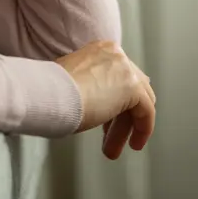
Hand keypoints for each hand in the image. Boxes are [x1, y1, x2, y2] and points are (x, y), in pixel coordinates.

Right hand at [55, 40, 155, 159]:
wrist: (51, 92)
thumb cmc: (52, 91)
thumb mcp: (73, 82)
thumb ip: (91, 85)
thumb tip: (98, 104)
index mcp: (100, 50)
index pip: (118, 77)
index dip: (115, 102)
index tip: (107, 120)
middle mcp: (115, 55)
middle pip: (131, 89)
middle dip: (120, 118)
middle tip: (109, 137)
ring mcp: (126, 69)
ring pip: (139, 102)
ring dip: (127, 128)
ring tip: (114, 148)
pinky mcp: (133, 87)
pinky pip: (146, 111)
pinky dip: (142, 129)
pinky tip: (134, 143)